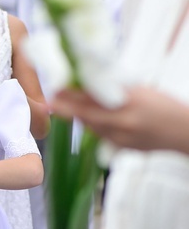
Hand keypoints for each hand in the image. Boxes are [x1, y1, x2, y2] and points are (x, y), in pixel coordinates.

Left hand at [52, 86, 188, 152]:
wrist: (185, 132)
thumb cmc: (163, 106)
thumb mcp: (140, 91)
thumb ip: (115, 88)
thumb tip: (88, 81)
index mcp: (128, 101)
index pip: (92, 97)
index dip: (71, 94)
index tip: (57, 89)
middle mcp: (123, 120)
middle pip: (86, 115)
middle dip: (66, 108)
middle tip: (52, 101)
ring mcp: (123, 137)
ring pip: (91, 126)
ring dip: (79, 117)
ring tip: (66, 107)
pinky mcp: (123, 147)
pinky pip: (101, 135)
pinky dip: (94, 126)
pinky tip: (91, 119)